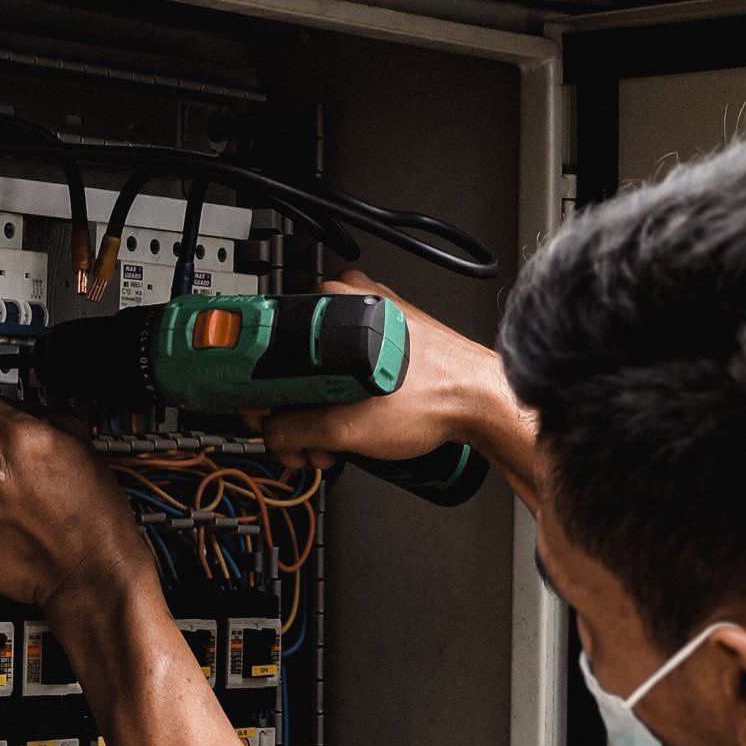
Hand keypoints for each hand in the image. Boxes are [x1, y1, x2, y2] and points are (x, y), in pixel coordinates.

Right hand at [241, 269, 524, 473]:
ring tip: (334, 445)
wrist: (482, 402)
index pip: (268, 350)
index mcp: (331, 303)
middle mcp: (350, 299)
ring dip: (319, 413)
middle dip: (295, 416)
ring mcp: (372, 313)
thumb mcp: (347, 426)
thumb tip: (270, 433)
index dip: (262, 400)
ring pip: (321, 369)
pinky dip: (343, 398)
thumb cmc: (436, 398)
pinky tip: (352, 426)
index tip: (269, 425)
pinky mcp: (389, 333)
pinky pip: (347, 367)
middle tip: (306, 447)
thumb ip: (293, 431)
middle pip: (294, 363)